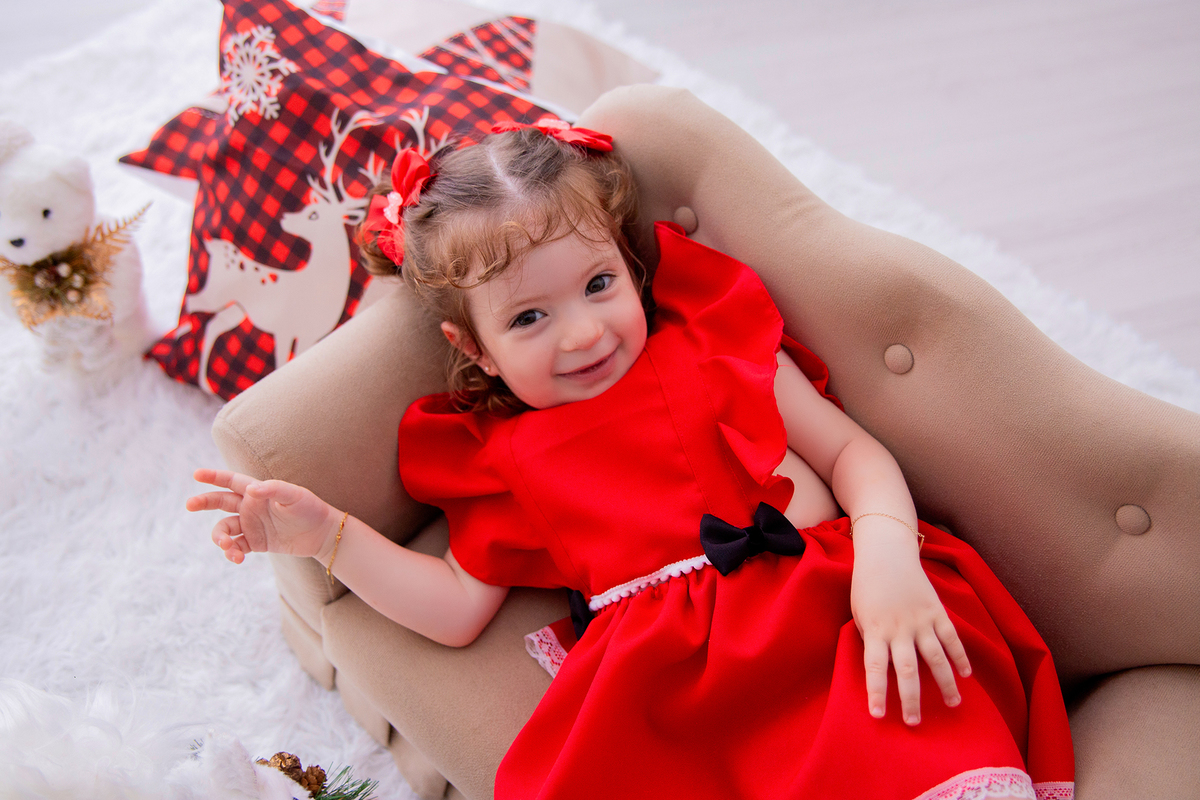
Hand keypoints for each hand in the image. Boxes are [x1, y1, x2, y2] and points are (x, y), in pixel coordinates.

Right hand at [186, 468, 338, 563]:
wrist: (322, 534)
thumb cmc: (309, 508)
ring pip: (224, 529)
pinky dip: (231, 552)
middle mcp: (250, 507)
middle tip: (189, 504)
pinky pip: (236, 547)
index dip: (214, 477)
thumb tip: (250, 489)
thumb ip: (273, 489)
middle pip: (220, 502)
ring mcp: (251, 525)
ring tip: (227, 545)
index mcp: (257, 492)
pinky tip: (236, 557)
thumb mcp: (295, 495)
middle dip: (203, 502)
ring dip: (220, 537)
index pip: (231, 481)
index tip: (196, 474)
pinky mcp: (255, 543)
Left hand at [850, 522, 970, 725]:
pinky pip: (951, 638)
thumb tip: (883, 665)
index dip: (876, 692)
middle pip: (907, 670)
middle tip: (914, 722)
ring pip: (936, 658)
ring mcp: (921, 620)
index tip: (878, 715)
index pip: (875, 667)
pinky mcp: (937, 612)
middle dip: (910, 699)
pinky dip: (960, 657)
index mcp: (875, 629)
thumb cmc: (867, 586)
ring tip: (952, 705)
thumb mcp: (859, 614)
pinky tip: (966, 675)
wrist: (886, 554)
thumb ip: (871, 639)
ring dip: (944, 684)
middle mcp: (899, 628)